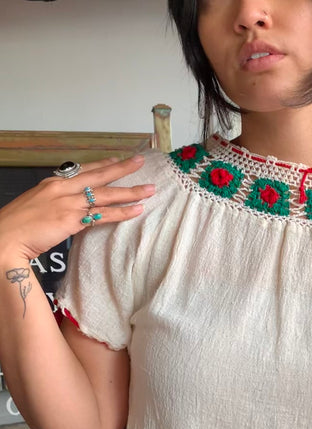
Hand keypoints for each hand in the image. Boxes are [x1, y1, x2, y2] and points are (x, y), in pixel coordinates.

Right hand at [0, 155, 154, 260]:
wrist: (5, 238)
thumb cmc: (16, 227)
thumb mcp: (35, 207)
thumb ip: (54, 205)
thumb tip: (68, 211)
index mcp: (52, 183)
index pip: (82, 170)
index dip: (102, 165)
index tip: (117, 159)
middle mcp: (62, 189)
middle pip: (98, 176)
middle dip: (121, 168)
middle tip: (140, 162)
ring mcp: (68, 203)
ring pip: (106, 194)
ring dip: (130, 191)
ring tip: (149, 189)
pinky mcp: (72, 220)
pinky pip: (103, 215)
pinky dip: (121, 212)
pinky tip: (136, 210)